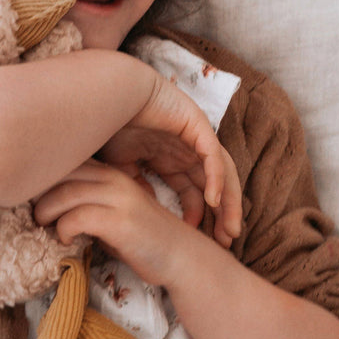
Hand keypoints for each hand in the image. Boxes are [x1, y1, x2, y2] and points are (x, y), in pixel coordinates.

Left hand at [33, 160, 201, 286]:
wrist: (180, 257)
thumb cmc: (139, 238)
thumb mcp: (110, 212)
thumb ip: (85, 202)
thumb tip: (43, 203)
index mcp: (109, 174)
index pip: (66, 162)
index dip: (42, 177)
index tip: (30, 196)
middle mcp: (114, 179)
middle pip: (60, 173)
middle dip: (38, 193)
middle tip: (33, 214)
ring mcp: (118, 198)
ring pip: (65, 193)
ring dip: (46, 212)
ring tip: (44, 226)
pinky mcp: (120, 221)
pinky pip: (77, 217)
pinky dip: (63, 229)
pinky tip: (66, 240)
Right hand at [117, 74, 241, 245]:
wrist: (108, 96)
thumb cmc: (110, 126)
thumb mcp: (121, 166)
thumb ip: (136, 186)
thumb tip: (147, 207)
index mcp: (171, 159)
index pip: (193, 191)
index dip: (196, 215)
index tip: (197, 238)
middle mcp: (187, 150)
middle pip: (213, 186)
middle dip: (222, 215)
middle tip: (226, 242)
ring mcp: (194, 137)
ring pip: (222, 174)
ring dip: (229, 202)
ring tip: (230, 229)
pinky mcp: (197, 125)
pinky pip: (212, 156)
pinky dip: (216, 178)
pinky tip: (214, 200)